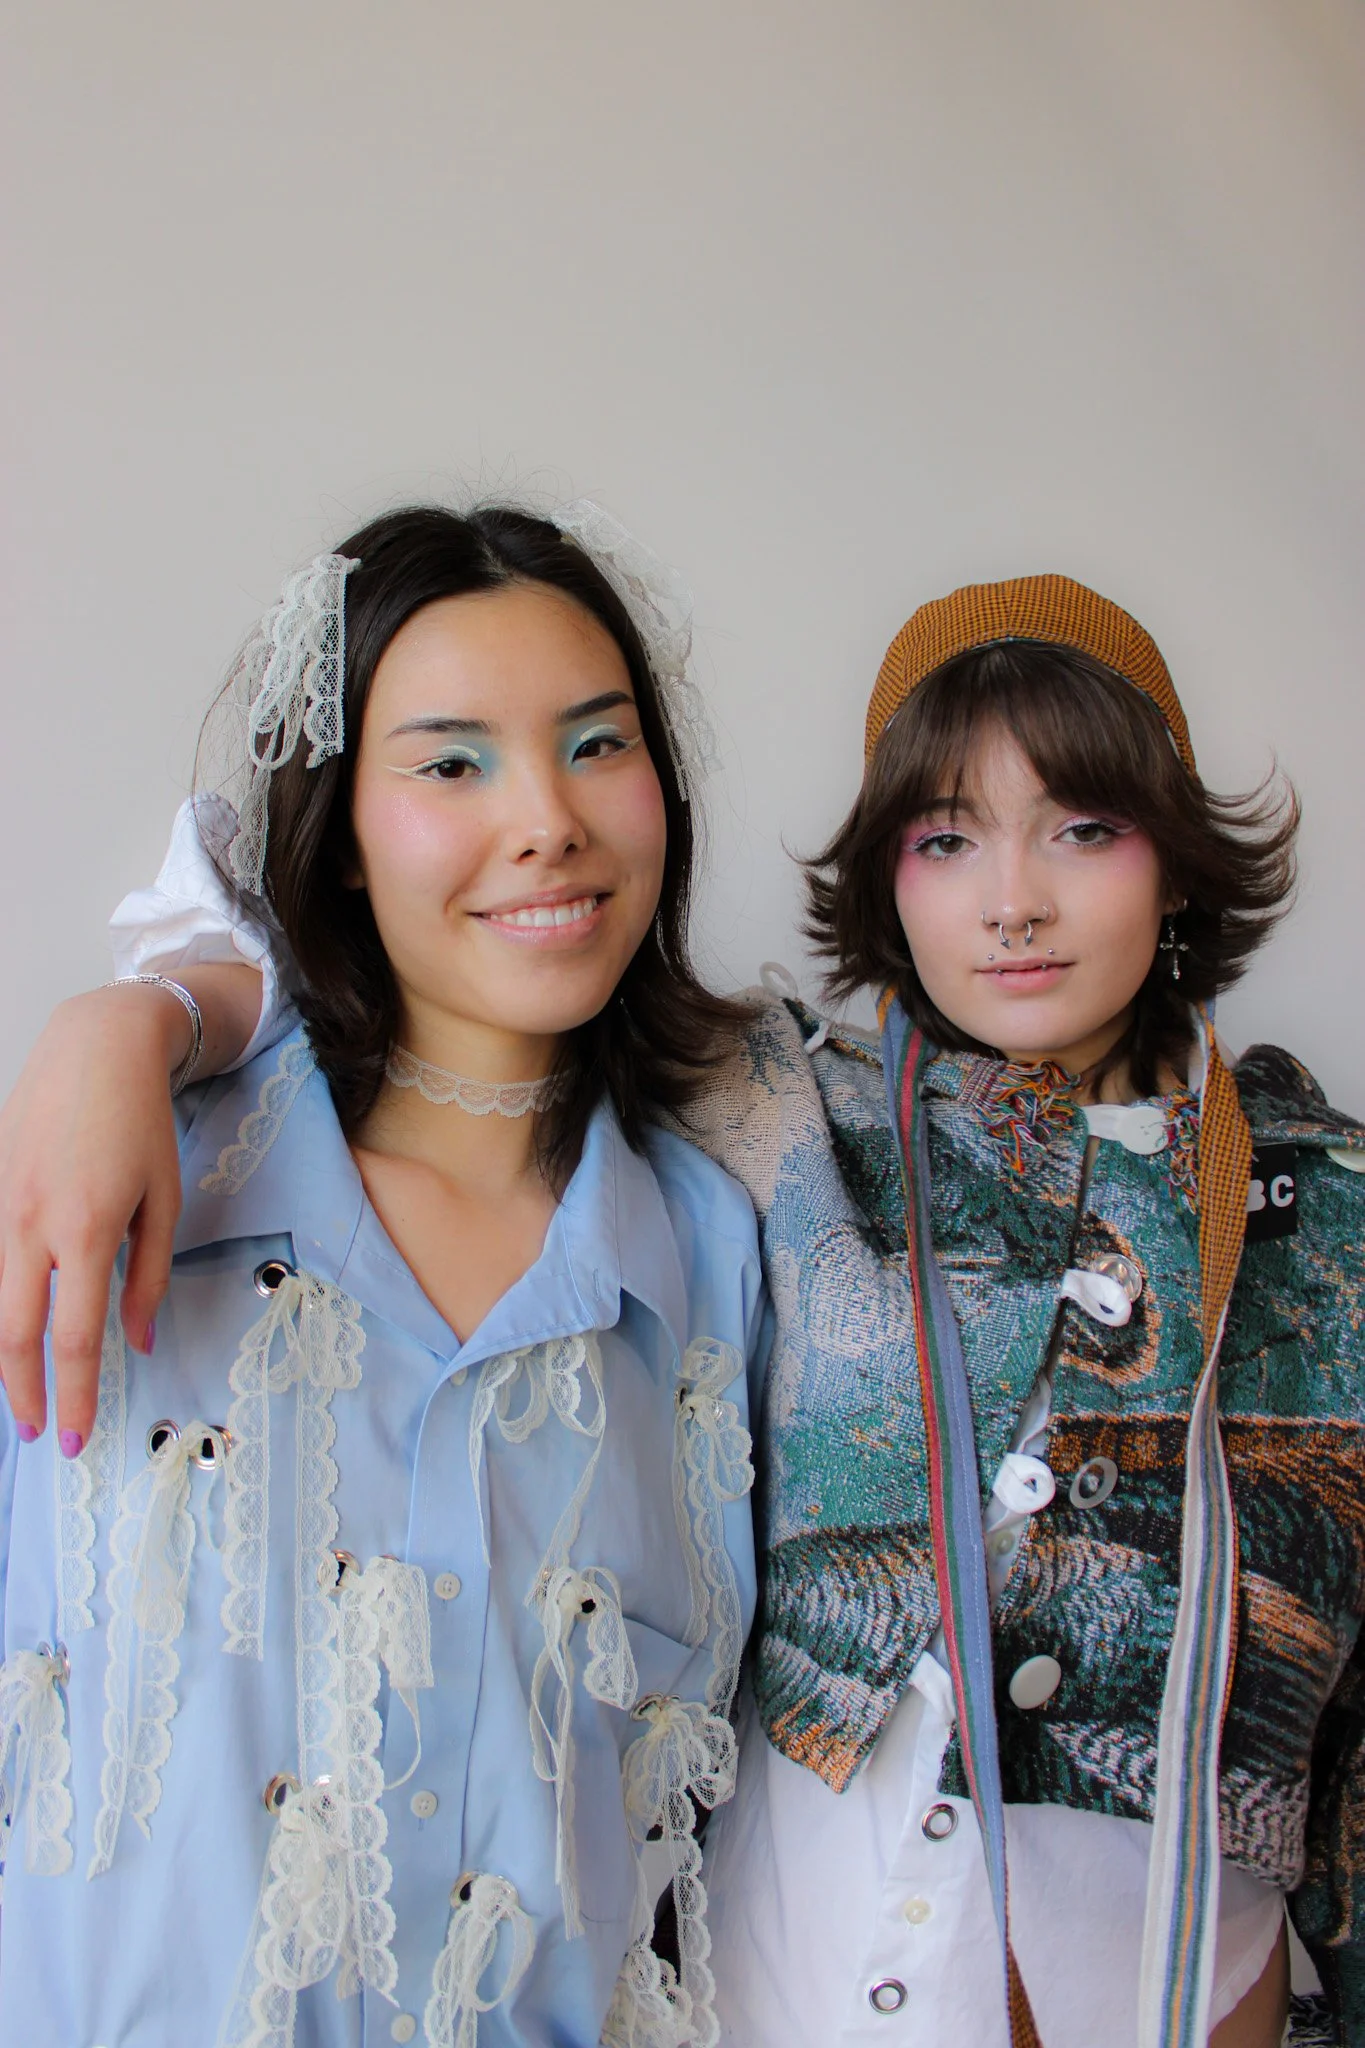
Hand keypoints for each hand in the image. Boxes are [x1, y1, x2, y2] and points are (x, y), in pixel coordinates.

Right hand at [0, 965, 260, 1451]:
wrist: (93, 1049)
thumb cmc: (139, 1124)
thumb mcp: (163, 1200)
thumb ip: (149, 1277)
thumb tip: (136, 1342)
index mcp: (84, 1231)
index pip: (74, 1338)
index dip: (77, 1395)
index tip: (78, 1438)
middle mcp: (31, 1226)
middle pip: (15, 1333)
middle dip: (26, 1394)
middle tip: (41, 1435)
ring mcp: (1, 1208)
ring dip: (7, 1355)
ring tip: (26, 1396)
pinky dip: (1, 1303)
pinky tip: (13, 1330)